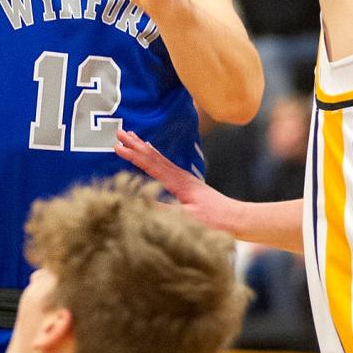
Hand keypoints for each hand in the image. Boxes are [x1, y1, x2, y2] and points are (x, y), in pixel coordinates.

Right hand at [115, 129, 235, 233]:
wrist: (236, 218)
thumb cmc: (214, 221)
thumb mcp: (187, 218)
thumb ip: (164, 210)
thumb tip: (140, 201)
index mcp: (179, 183)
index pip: (151, 165)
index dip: (133, 156)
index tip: (117, 147)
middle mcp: (180, 176)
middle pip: (154, 156)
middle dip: (135, 144)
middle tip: (119, 132)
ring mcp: (184, 178)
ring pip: (159, 158)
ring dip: (143, 147)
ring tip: (131, 136)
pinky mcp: (186, 182)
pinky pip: (165, 164)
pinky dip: (154, 155)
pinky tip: (151, 152)